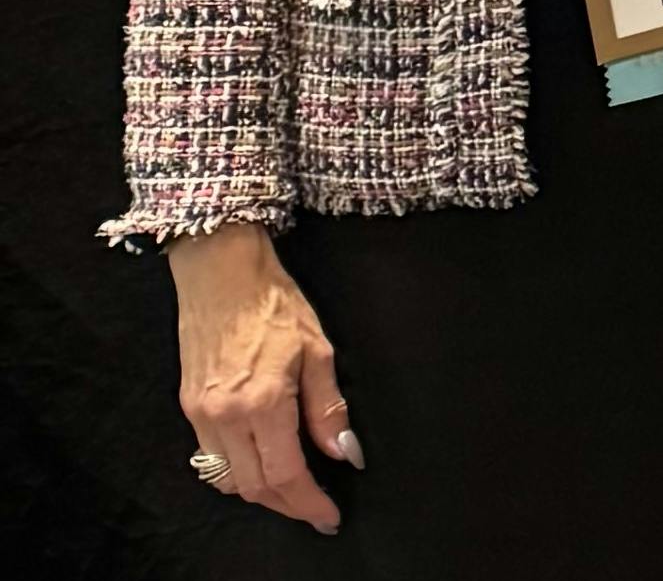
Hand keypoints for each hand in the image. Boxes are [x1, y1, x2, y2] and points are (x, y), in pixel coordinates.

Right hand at [167, 225, 351, 532]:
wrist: (220, 274)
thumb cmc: (274, 303)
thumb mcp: (319, 351)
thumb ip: (328, 409)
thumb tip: (345, 453)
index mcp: (262, 403)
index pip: (286, 474)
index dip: (310, 503)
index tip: (330, 517)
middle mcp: (224, 417)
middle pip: (254, 487)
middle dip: (288, 505)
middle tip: (316, 509)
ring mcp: (200, 415)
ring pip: (228, 480)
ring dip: (260, 493)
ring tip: (293, 491)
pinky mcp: (188, 408)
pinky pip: (210, 459)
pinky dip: (236, 473)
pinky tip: (260, 463)